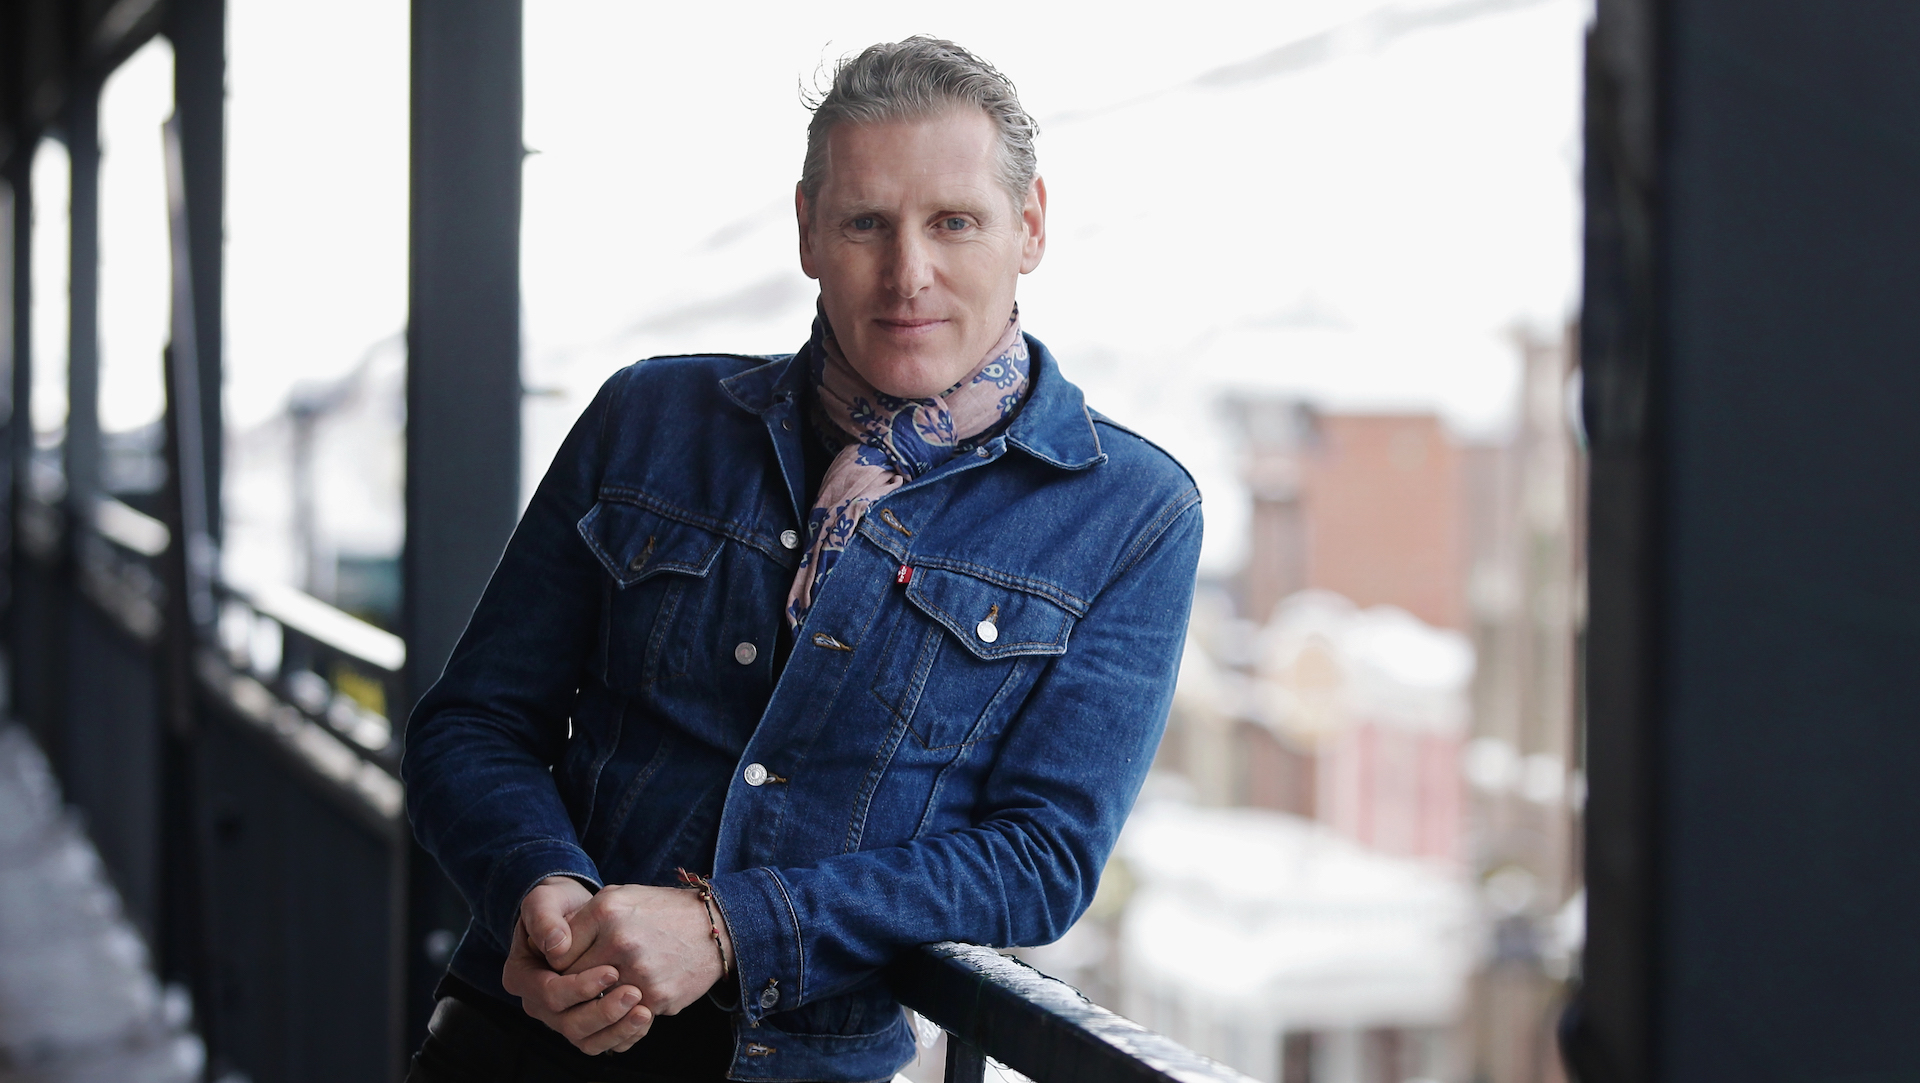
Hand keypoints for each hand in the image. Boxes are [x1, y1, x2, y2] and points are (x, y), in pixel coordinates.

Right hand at [502, 877, 654, 1053]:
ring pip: (586, 1039)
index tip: (612, 970)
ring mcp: (560, 1017)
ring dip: (616, 1029)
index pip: (549, 993)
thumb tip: (556, 947)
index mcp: (521, 977)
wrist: (578, 916)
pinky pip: (601, 1041)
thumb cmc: (558, 905)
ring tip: (645, 1010)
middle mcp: (537, 1004)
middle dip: (602, 1012)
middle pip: (568, 1023)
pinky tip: (646, 1017)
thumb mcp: (545, 900)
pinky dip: (624, 1035)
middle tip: (634, 993)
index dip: (580, 987)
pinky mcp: (583, 1023)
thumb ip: (544, 918)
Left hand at [560, 884, 732, 1018]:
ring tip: (611, 987)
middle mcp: (621, 942)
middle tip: (587, 979)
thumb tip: (550, 950)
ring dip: (599, 1000)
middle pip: (573, 981)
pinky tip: (634, 993)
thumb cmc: (661, 911)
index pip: (558, 952)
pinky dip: (625, 1010)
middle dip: (576, 983)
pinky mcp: (657, 999)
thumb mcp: (620, 897)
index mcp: (607, 911)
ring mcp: (640, 973)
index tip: (568, 962)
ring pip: (597, 1003)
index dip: (559, 961)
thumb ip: (582, 919)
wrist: (716, 927)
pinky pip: (624, 1016)